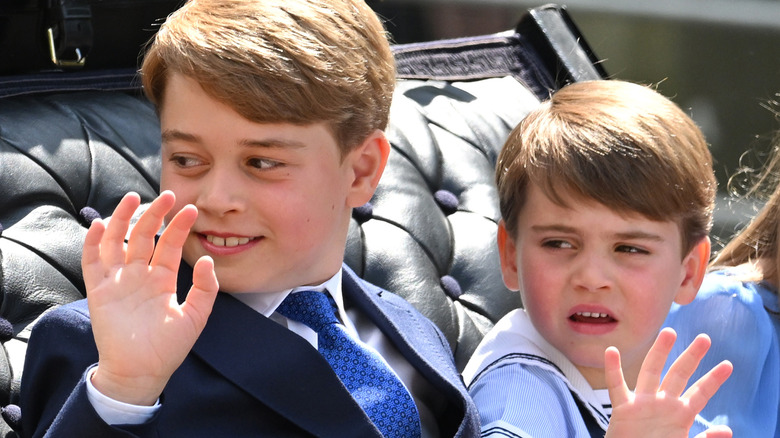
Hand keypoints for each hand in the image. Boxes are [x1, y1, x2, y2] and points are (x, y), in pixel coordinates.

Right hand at [83, 191, 218, 404]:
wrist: (141, 372)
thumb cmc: (168, 348)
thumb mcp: (195, 317)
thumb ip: (205, 289)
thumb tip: (207, 259)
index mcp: (162, 279)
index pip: (170, 245)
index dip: (179, 226)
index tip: (191, 209)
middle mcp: (139, 275)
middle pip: (144, 236)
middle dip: (154, 214)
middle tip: (167, 195)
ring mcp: (118, 281)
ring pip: (118, 241)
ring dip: (123, 219)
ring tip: (133, 198)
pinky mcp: (99, 291)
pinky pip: (93, 262)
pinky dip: (94, 242)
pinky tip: (101, 224)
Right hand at [604, 328, 732, 437]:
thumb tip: (728, 430)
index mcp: (680, 415)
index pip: (700, 393)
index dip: (713, 380)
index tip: (728, 364)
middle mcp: (662, 404)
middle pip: (678, 375)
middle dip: (692, 357)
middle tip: (705, 338)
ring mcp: (642, 404)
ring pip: (651, 372)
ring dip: (659, 353)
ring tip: (669, 332)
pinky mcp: (623, 410)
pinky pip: (616, 387)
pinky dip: (613, 370)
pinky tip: (612, 351)